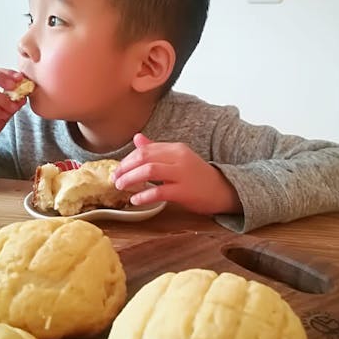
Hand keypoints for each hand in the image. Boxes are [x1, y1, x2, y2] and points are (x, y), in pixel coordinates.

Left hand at [114, 133, 242, 214]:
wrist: (223, 191)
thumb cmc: (198, 176)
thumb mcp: (178, 158)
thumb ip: (157, 149)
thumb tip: (137, 138)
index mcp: (175, 148)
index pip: (145, 149)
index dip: (128, 159)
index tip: (118, 168)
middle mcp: (179, 158)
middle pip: (144, 157)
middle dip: (125, 167)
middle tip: (115, 178)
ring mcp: (182, 174)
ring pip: (149, 171)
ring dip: (131, 178)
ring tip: (120, 186)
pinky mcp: (185, 191)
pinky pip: (160, 192)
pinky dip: (144, 195)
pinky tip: (135, 199)